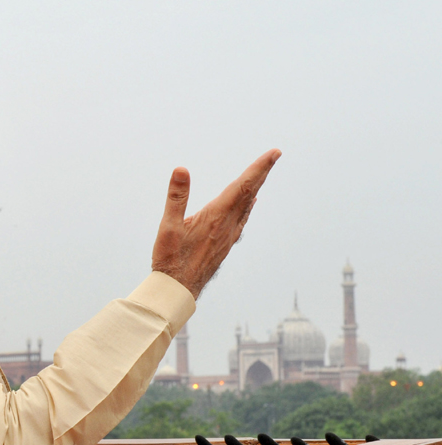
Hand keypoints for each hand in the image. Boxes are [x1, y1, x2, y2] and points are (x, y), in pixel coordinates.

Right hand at [151, 149, 280, 298]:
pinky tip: (250, 205)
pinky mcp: (224, 245)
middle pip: (249, 193)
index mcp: (217, 217)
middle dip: (262, 172)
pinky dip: (249, 206)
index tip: (275, 153)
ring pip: (247, 206)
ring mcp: (228, 237)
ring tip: (263, 174)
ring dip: (256, 187)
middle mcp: (228, 226)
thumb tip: (181, 170)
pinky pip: (242, 219)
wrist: (178, 291)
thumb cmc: (170, 260)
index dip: (259, 168)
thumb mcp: (169, 226)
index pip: (243, 186)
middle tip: (275, 155)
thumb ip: (176, 198)